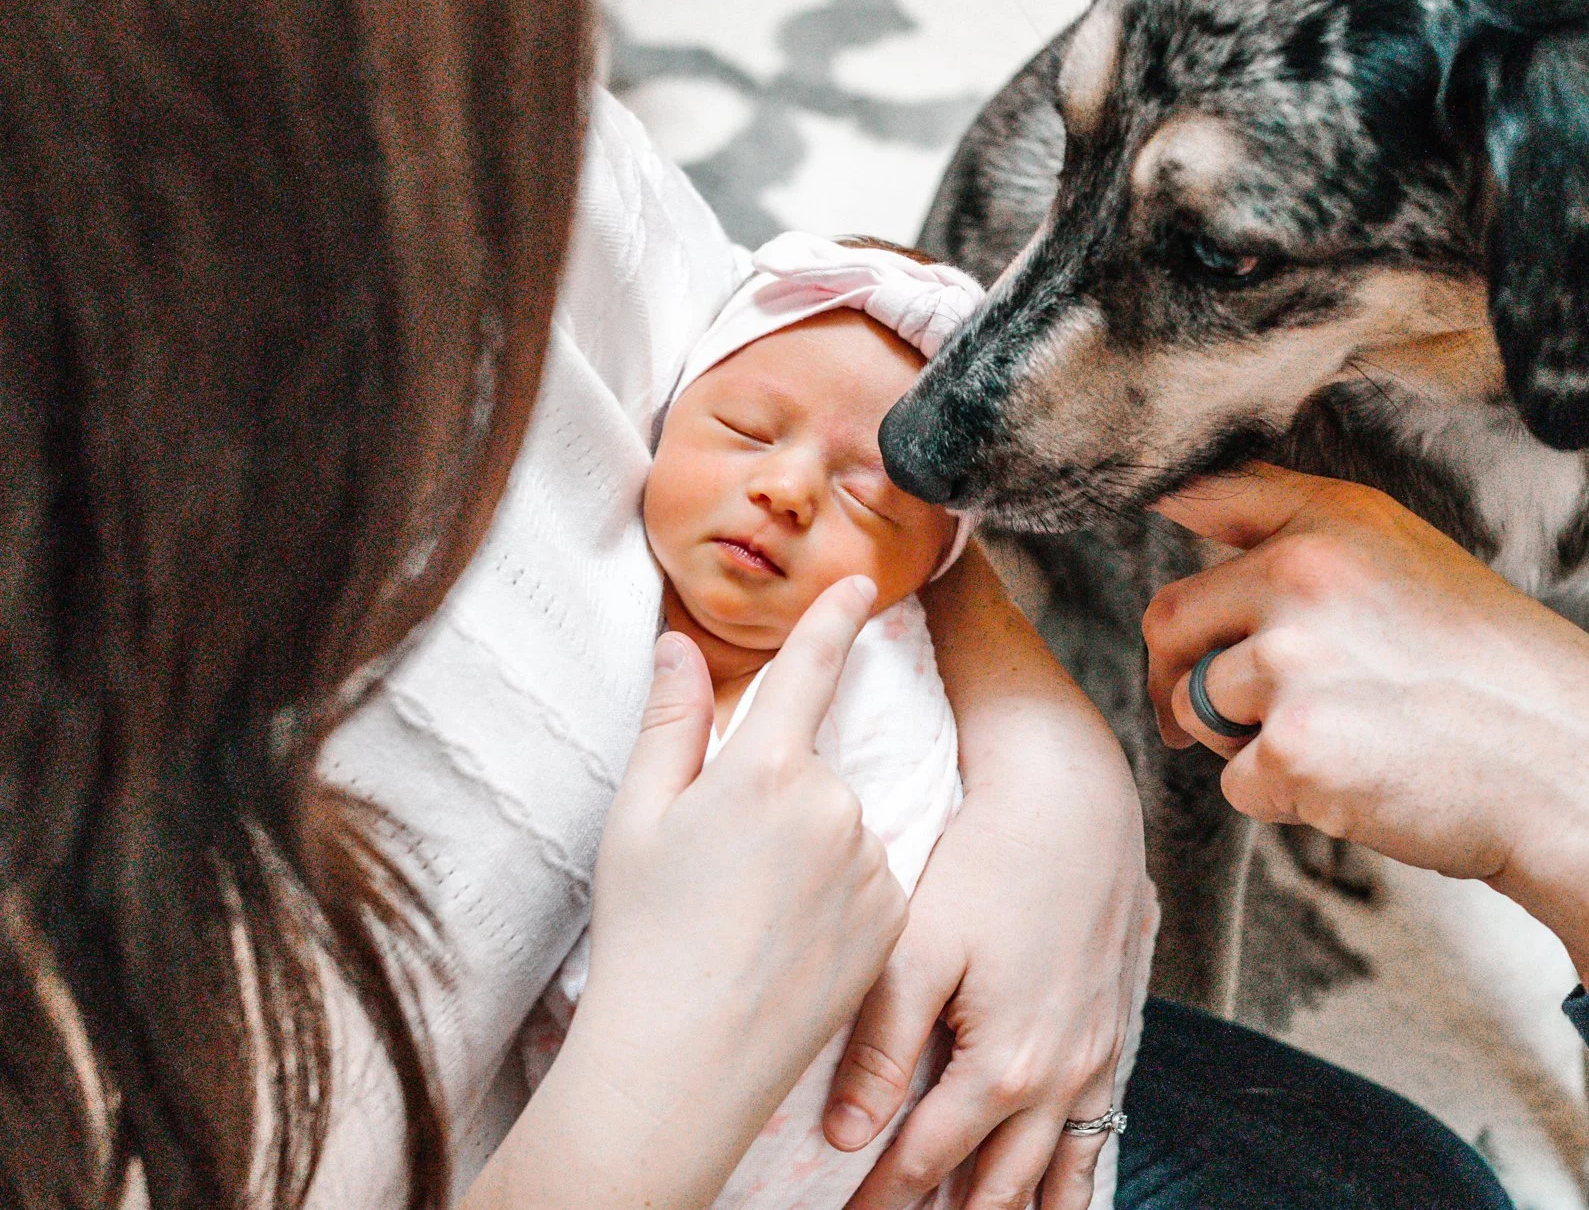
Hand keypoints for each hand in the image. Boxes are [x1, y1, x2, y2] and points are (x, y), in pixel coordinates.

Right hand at [472, 577, 907, 1207]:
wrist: (686, 1059)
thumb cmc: (645, 935)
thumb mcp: (639, 818)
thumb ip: (671, 721)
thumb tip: (678, 643)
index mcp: (765, 769)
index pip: (811, 668)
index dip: (835, 617)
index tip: (863, 583)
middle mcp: (834, 805)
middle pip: (812, 769)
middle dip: (776, 798)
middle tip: (719, 871)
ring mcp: (872, 863)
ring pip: (842, 827)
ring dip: (809, 850)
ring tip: (751, 920)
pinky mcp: (895, 917)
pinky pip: (869, 878)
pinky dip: (839, 896)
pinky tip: (790, 943)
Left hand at [823, 547, 1154, 1209]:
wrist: (1074, 800)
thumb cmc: (987, 862)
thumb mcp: (919, 946)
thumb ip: (882, 1046)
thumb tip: (846, 1134)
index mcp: (1005, 1066)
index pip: (928, 1163)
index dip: (881, 1198)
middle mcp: (1060, 1078)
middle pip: (997, 1185)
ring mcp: (1096, 1059)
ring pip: (1055, 1172)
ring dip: (1013, 1208)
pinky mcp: (1114, 1031)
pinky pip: (1098, 1133)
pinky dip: (1073, 1177)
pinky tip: (1055, 1197)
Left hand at [1142, 463, 1588, 989]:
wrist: (1585, 775)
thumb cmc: (1505, 681)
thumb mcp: (1416, 568)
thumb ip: (1310, 540)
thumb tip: (1179, 508)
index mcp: (1338, 522)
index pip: (1208, 495)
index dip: (1167, 513)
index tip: (1155, 525)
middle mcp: (1305, 574)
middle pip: (1170, 619)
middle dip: (1184, 673)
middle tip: (1230, 714)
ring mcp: (1293, 659)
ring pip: (1197, 707)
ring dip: (1245, 743)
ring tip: (1347, 746)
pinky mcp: (1291, 746)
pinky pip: (1236, 784)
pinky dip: (1284, 802)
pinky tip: (1362, 788)